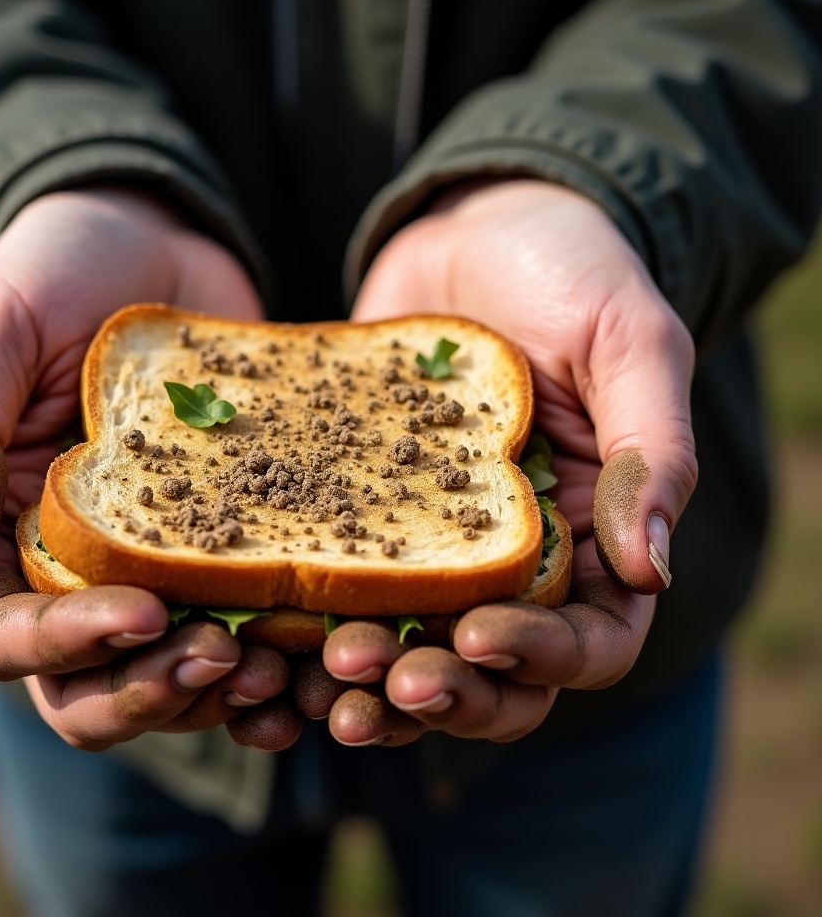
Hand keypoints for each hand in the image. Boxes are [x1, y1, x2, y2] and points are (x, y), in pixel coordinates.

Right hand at [0, 187, 289, 747]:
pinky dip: (281, 656)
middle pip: (92, 690)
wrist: (156, 241)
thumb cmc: (55, 276)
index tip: (145, 613)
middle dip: (151, 692)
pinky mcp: (231, 548)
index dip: (69, 646)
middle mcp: (77, 575)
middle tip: (222, 657)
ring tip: (279, 669)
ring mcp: (160, 569)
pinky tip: (327, 644)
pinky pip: (250, 627)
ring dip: (220, 693)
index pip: (10, 637)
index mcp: (2, 539)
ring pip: (172, 678)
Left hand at [325, 178, 696, 744]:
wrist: (472, 228)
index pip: (586, 641)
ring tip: (318, 677)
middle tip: (376, 677)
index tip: (476, 635)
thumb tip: (653, 570)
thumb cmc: (569, 274)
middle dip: (437, 688)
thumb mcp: (629, 343)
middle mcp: (511, 563)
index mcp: (592, 540)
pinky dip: (307, 626)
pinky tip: (264, 634)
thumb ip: (649, 451)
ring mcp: (430, 547)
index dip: (536, 658)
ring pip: (407, 650)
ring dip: (366, 681)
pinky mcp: (361, 519)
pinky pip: (337, 591)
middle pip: (488, 673)